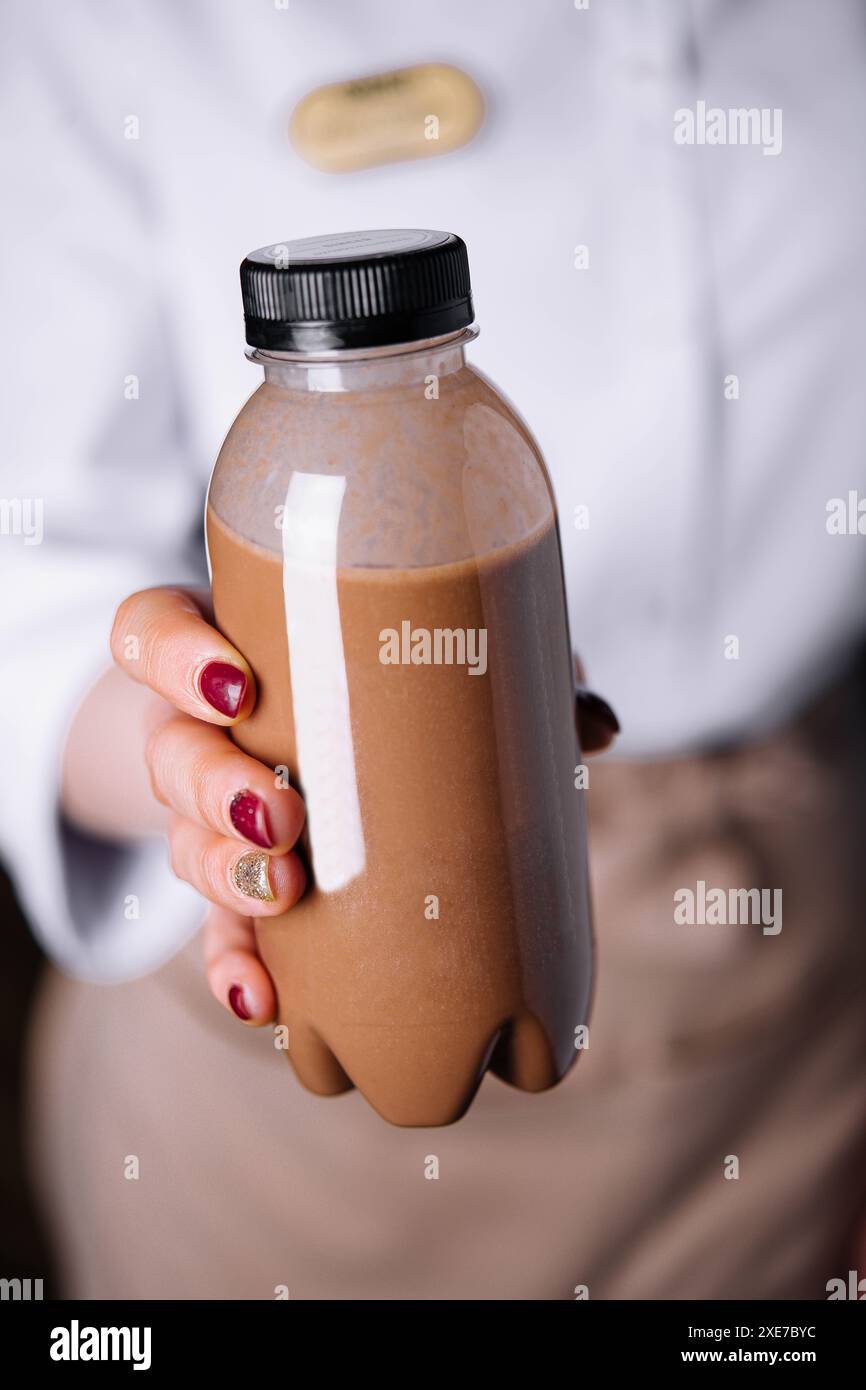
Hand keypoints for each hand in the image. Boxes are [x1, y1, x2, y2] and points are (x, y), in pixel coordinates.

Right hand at [95, 588, 617, 1030]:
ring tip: (285, 897)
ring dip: (226, 877)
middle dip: (212, 787)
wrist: (336, 744)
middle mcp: (201, 730)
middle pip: (167, 752)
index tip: (239, 686)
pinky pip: (218, 932)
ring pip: (184, 844)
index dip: (172, 656)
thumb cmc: (382, 683)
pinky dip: (236, 968)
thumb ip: (505, 668)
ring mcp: (209, 815)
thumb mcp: (429, 659)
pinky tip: (265, 1004)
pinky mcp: (234, 891)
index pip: (151, 631)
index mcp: (230, 647)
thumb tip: (594, 725)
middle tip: (283, 813)